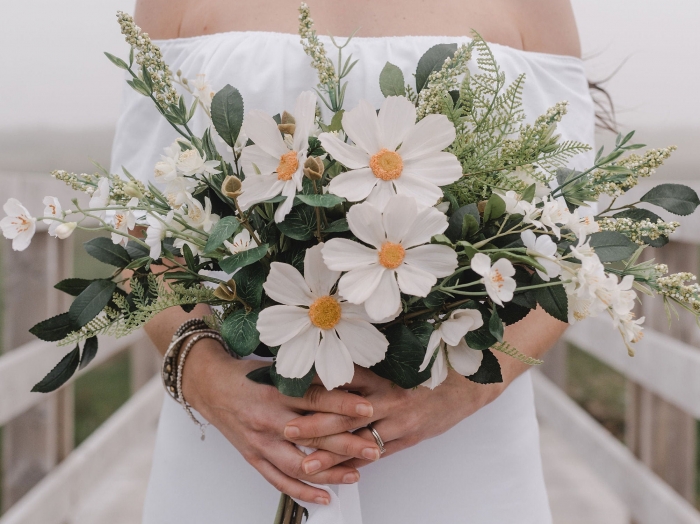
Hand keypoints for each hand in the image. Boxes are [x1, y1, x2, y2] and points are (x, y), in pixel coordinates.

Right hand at [180, 340, 381, 504]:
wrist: (209, 385)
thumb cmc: (246, 374)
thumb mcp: (277, 368)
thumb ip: (307, 378)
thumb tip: (346, 381)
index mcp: (275, 391)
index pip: (315, 400)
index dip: (343, 406)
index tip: (368, 409)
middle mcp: (268, 419)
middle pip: (313, 436)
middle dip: (346, 444)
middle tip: (373, 448)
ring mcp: (259, 442)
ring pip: (298, 464)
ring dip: (329, 472)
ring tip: (356, 475)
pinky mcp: (253, 457)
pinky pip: (279, 481)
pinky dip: (302, 492)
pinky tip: (324, 496)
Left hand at [284, 365, 503, 472]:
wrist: (468, 385)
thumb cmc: (432, 369)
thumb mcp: (400, 360)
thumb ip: (368, 368)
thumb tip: (334, 369)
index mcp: (383, 375)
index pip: (344, 381)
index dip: (317, 386)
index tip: (292, 389)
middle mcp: (389, 399)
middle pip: (345, 415)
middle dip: (314, 426)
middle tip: (289, 431)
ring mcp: (399, 423)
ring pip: (358, 442)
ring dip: (330, 454)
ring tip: (306, 464)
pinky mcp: (408, 439)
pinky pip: (378, 454)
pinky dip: (357, 463)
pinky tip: (339, 472)